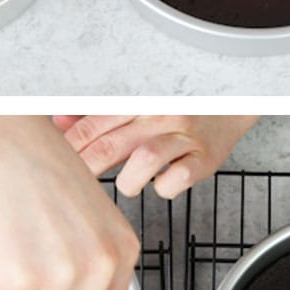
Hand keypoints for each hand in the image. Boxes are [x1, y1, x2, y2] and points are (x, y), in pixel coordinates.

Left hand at [53, 115, 258, 198]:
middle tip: (79, 187)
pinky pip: (177, 179)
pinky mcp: (205, 159)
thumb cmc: (178, 110)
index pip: (92, 125)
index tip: (58, 164)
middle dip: (88, 170)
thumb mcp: (137, 106)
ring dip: (127, 181)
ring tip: (128, 185)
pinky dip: (163, 188)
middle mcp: (160, 115)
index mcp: (138, 101)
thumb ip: (96, 115)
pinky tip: (160, 185)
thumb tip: (58, 123)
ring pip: (144, 160)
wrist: (232, 105)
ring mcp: (184, 137)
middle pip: (110, 144)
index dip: (69, 148)